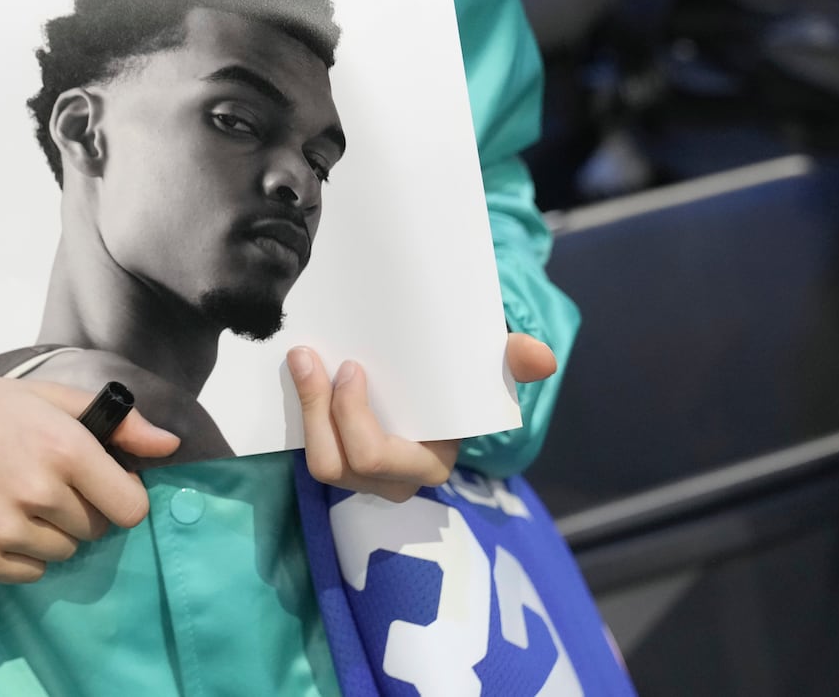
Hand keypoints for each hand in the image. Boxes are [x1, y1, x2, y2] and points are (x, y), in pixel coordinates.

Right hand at [0, 373, 179, 582]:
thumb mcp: (51, 399)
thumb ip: (117, 422)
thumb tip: (170, 445)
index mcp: (65, 449)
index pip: (131, 507)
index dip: (120, 494)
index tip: (100, 482)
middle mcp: (39, 493)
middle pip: (96, 529)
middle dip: (82, 509)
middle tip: (46, 480)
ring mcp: (7, 531)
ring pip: (64, 553)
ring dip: (52, 532)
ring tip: (17, 497)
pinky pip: (31, 573)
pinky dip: (23, 553)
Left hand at [289, 333, 556, 503]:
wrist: (438, 392)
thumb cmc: (460, 387)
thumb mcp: (486, 373)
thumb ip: (511, 362)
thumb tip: (543, 357)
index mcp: (427, 464)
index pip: (380, 459)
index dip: (354, 418)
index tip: (351, 368)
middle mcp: (390, 481)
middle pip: (339, 464)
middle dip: (319, 411)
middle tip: (310, 358)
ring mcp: (359, 476)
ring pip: (320, 460)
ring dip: (304, 410)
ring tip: (301, 360)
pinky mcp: (337, 458)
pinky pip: (310, 447)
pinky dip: (299, 410)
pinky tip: (296, 371)